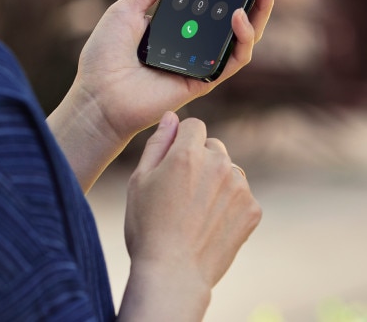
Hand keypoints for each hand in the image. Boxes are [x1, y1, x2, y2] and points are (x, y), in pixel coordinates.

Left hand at [49, 0, 275, 190]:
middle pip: (233, 17)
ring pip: (242, 37)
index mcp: (175, 24)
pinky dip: (242, 38)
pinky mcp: (204, 80)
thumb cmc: (105, 55)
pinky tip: (239, 17)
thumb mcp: (126, 9)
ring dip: (259, 11)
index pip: (209, 1)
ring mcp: (201, 62)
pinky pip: (234, 59)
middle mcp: (192, 42)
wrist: (98, 96)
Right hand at [119, 112, 260, 320]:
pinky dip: (229, 203)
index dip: (181, 140)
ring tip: (195, 209)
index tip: (173, 162)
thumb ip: (157, 143)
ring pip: (228, 169)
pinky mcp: (253, 210)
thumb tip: (171, 116)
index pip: (194, 125)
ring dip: (216, 180)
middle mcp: (218, 164)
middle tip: (181, 190)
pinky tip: (210, 222)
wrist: (174, 275)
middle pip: (213, 146)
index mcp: (188, 153)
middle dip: (199, 159)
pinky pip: (241, 193)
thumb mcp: (140, 180)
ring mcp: (239, 188)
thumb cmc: (148, 226)